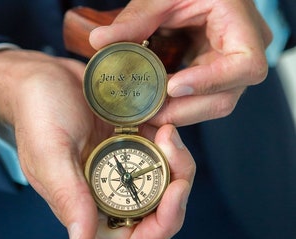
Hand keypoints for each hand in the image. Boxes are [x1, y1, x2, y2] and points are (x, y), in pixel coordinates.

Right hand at [0, 49, 195, 238]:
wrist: (43, 77)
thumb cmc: (38, 115)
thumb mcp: (50, 155)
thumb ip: (68, 198)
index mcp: (89, 204)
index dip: (162, 226)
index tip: (175, 191)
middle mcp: (111, 190)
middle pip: (162, 208)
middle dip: (178, 184)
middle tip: (174, 150)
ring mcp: (124, 165)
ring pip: (168, 178)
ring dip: (177, 159)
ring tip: (168, 131)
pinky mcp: (132, 141)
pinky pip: (164, 150)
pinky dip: (171, 140)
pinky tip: (165, 120)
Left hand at [89, 0, 271, 125]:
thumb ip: (135, 18)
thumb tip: (99, 42)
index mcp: (241, 25)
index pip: (245, 66)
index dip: (211, 81)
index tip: (174, 86)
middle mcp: (246, 53)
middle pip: (225, 98)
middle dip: (184, 110)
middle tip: (147, 113)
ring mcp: (234, 70)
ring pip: (213, 106)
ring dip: (179, 113)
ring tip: (147, 112)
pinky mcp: (220, 78)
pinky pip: (203, 101)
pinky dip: (180, 107)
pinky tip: (157, 105)